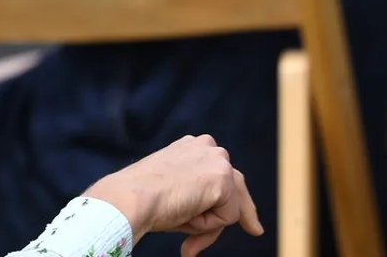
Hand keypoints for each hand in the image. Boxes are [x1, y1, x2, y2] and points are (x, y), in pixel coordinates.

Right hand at [84, 135, 263, 256]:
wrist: (131, 198)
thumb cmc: (142, 200)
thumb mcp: (174, 195)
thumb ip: (195, 203)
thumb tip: (198, 241)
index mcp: (191, 145)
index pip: (219, 172)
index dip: (227, 198)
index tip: (241, 213)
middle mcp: (207, 146)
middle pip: (236, 183)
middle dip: (244, 212)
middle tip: (256, 231)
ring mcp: (217, 159)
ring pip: (229, 205)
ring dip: (208, 222)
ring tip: (179, 221)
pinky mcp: (223, 178)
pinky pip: (226, 218)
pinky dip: (206, 226)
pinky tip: (185, 213)